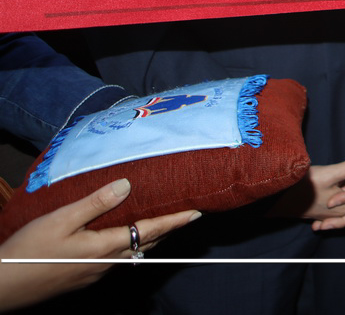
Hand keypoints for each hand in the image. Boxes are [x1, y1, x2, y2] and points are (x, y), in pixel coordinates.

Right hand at [0, 178, 199, 311]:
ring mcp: (95, 273)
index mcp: (104, 247)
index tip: (197, 212)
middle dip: (169, 229)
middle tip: (188, 215)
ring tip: (165, 224)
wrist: (4, 287)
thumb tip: (127, 185)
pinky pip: (118, 260)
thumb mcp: (59, 220)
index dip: (174, 221)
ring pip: (133, 253)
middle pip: (146, 244)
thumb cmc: (28, 252)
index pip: (149, 230)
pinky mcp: (84, 277)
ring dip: (151, 238)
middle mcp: (106, 262)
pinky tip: (125, 239)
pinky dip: (131, 246)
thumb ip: (95, 203)